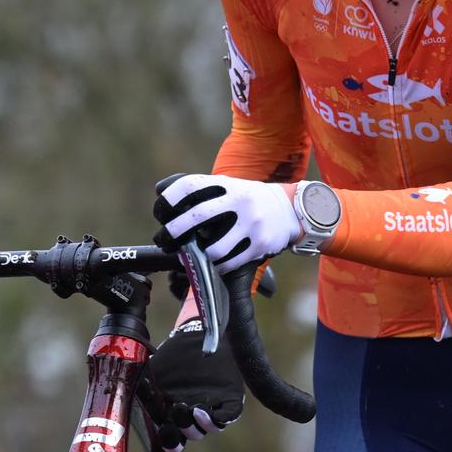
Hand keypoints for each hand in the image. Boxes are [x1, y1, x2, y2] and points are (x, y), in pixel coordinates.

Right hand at [145, 319, 244, 441]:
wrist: (197, 336)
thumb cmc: (172, 356)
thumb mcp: (153, 371)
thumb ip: (142, 387)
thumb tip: (128, 394)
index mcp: (175, 413)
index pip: (174, 437)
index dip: (170, 443)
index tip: (165, 436)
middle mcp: (194, 414)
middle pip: (192, 434)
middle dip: (184, 429)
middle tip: (176, 414)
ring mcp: (212, 406)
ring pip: (210, 427)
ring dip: (201, 425)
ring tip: (194, 412)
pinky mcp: (230, 398)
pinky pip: (229, 415)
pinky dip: (219, 417)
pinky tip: (205, 410)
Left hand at [153, 173, 302, 273]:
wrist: (292, 209)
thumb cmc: (249, 199)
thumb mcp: (230, 186)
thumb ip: (202, 189)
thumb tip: (160, 191)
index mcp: (228, 184)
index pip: (191, 186)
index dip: (170, 199)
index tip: (160, 212)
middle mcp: (240, 201)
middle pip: (198, 216)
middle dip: (174, 231)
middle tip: (164, 240)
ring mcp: (252, 223)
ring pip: (214, 249)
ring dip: (198, 256)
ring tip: (193, 256)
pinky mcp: (261, 244)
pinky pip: (231, 263)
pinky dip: (217, 267)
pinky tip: (214, 264)